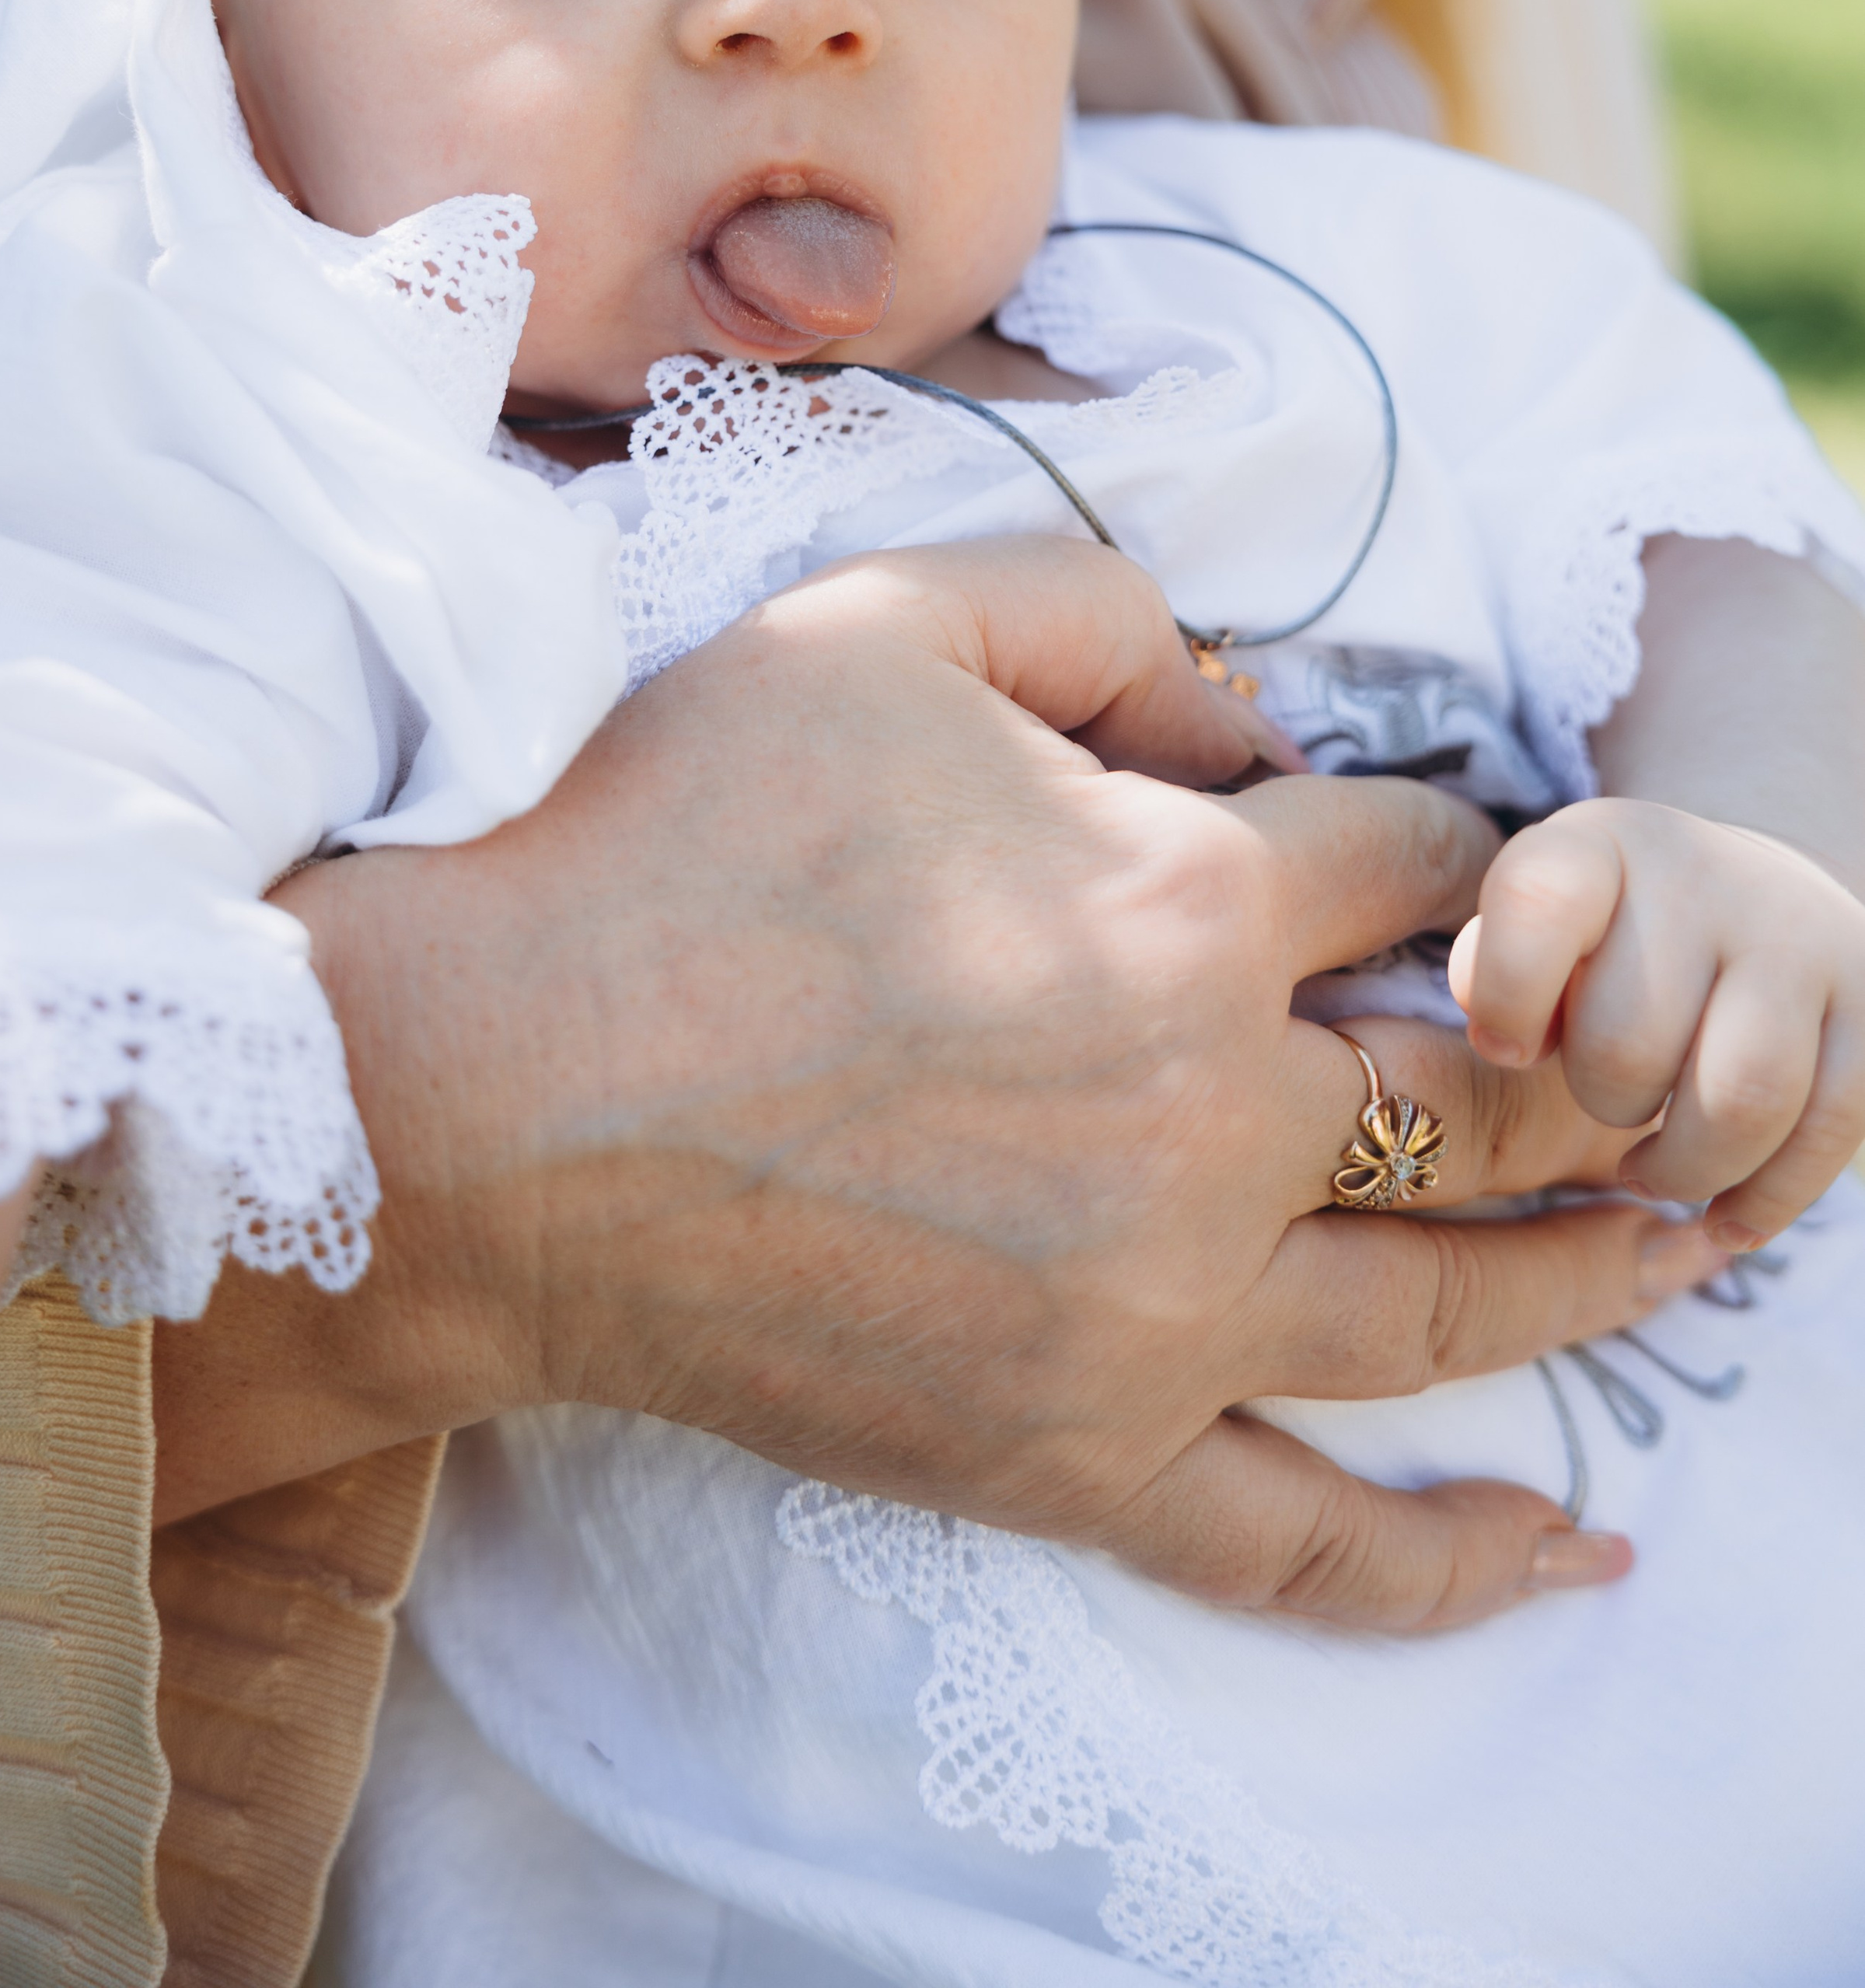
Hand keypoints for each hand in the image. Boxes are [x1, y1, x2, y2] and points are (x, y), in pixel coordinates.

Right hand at [159, 538, 1726, 1632]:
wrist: (480, 1097)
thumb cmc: (667, 834)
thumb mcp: (883, 623)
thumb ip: (1108, 611)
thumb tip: (1249, 709)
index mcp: (1177, 904)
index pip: (1416, 865)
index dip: (1451, 839)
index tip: (1438, 852)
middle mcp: (1205, 1122)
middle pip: (1494, 1093)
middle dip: (1590, 1053)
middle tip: (1645, 1044)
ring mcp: (1150, 1312)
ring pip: (1456, 1308)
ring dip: (1600, 1271)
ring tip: (1693, 1243)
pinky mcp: (1070, 1452)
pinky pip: (1301, 1544)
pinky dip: (1450, 1564)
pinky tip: (1569, 1552)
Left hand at [1451, 796, 1864, 1248]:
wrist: (1756, 898)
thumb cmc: (1614, 937)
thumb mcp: (1542, 927)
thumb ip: (1495, 973)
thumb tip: (1501, 1037)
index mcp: (1605, 842)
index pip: (1540, 899)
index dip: (1509, 993)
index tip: (1509, 1047)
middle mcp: (1713, 875)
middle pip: (1631, 1040)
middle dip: (1603, 1098)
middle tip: (1608, 1093)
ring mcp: (1806, 942)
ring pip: (1741, 1099)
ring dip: (1685, 1166)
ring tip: (1654, 1167)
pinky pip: (1827, 1134)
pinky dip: (1765, 1199)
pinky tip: (1723, 1217)